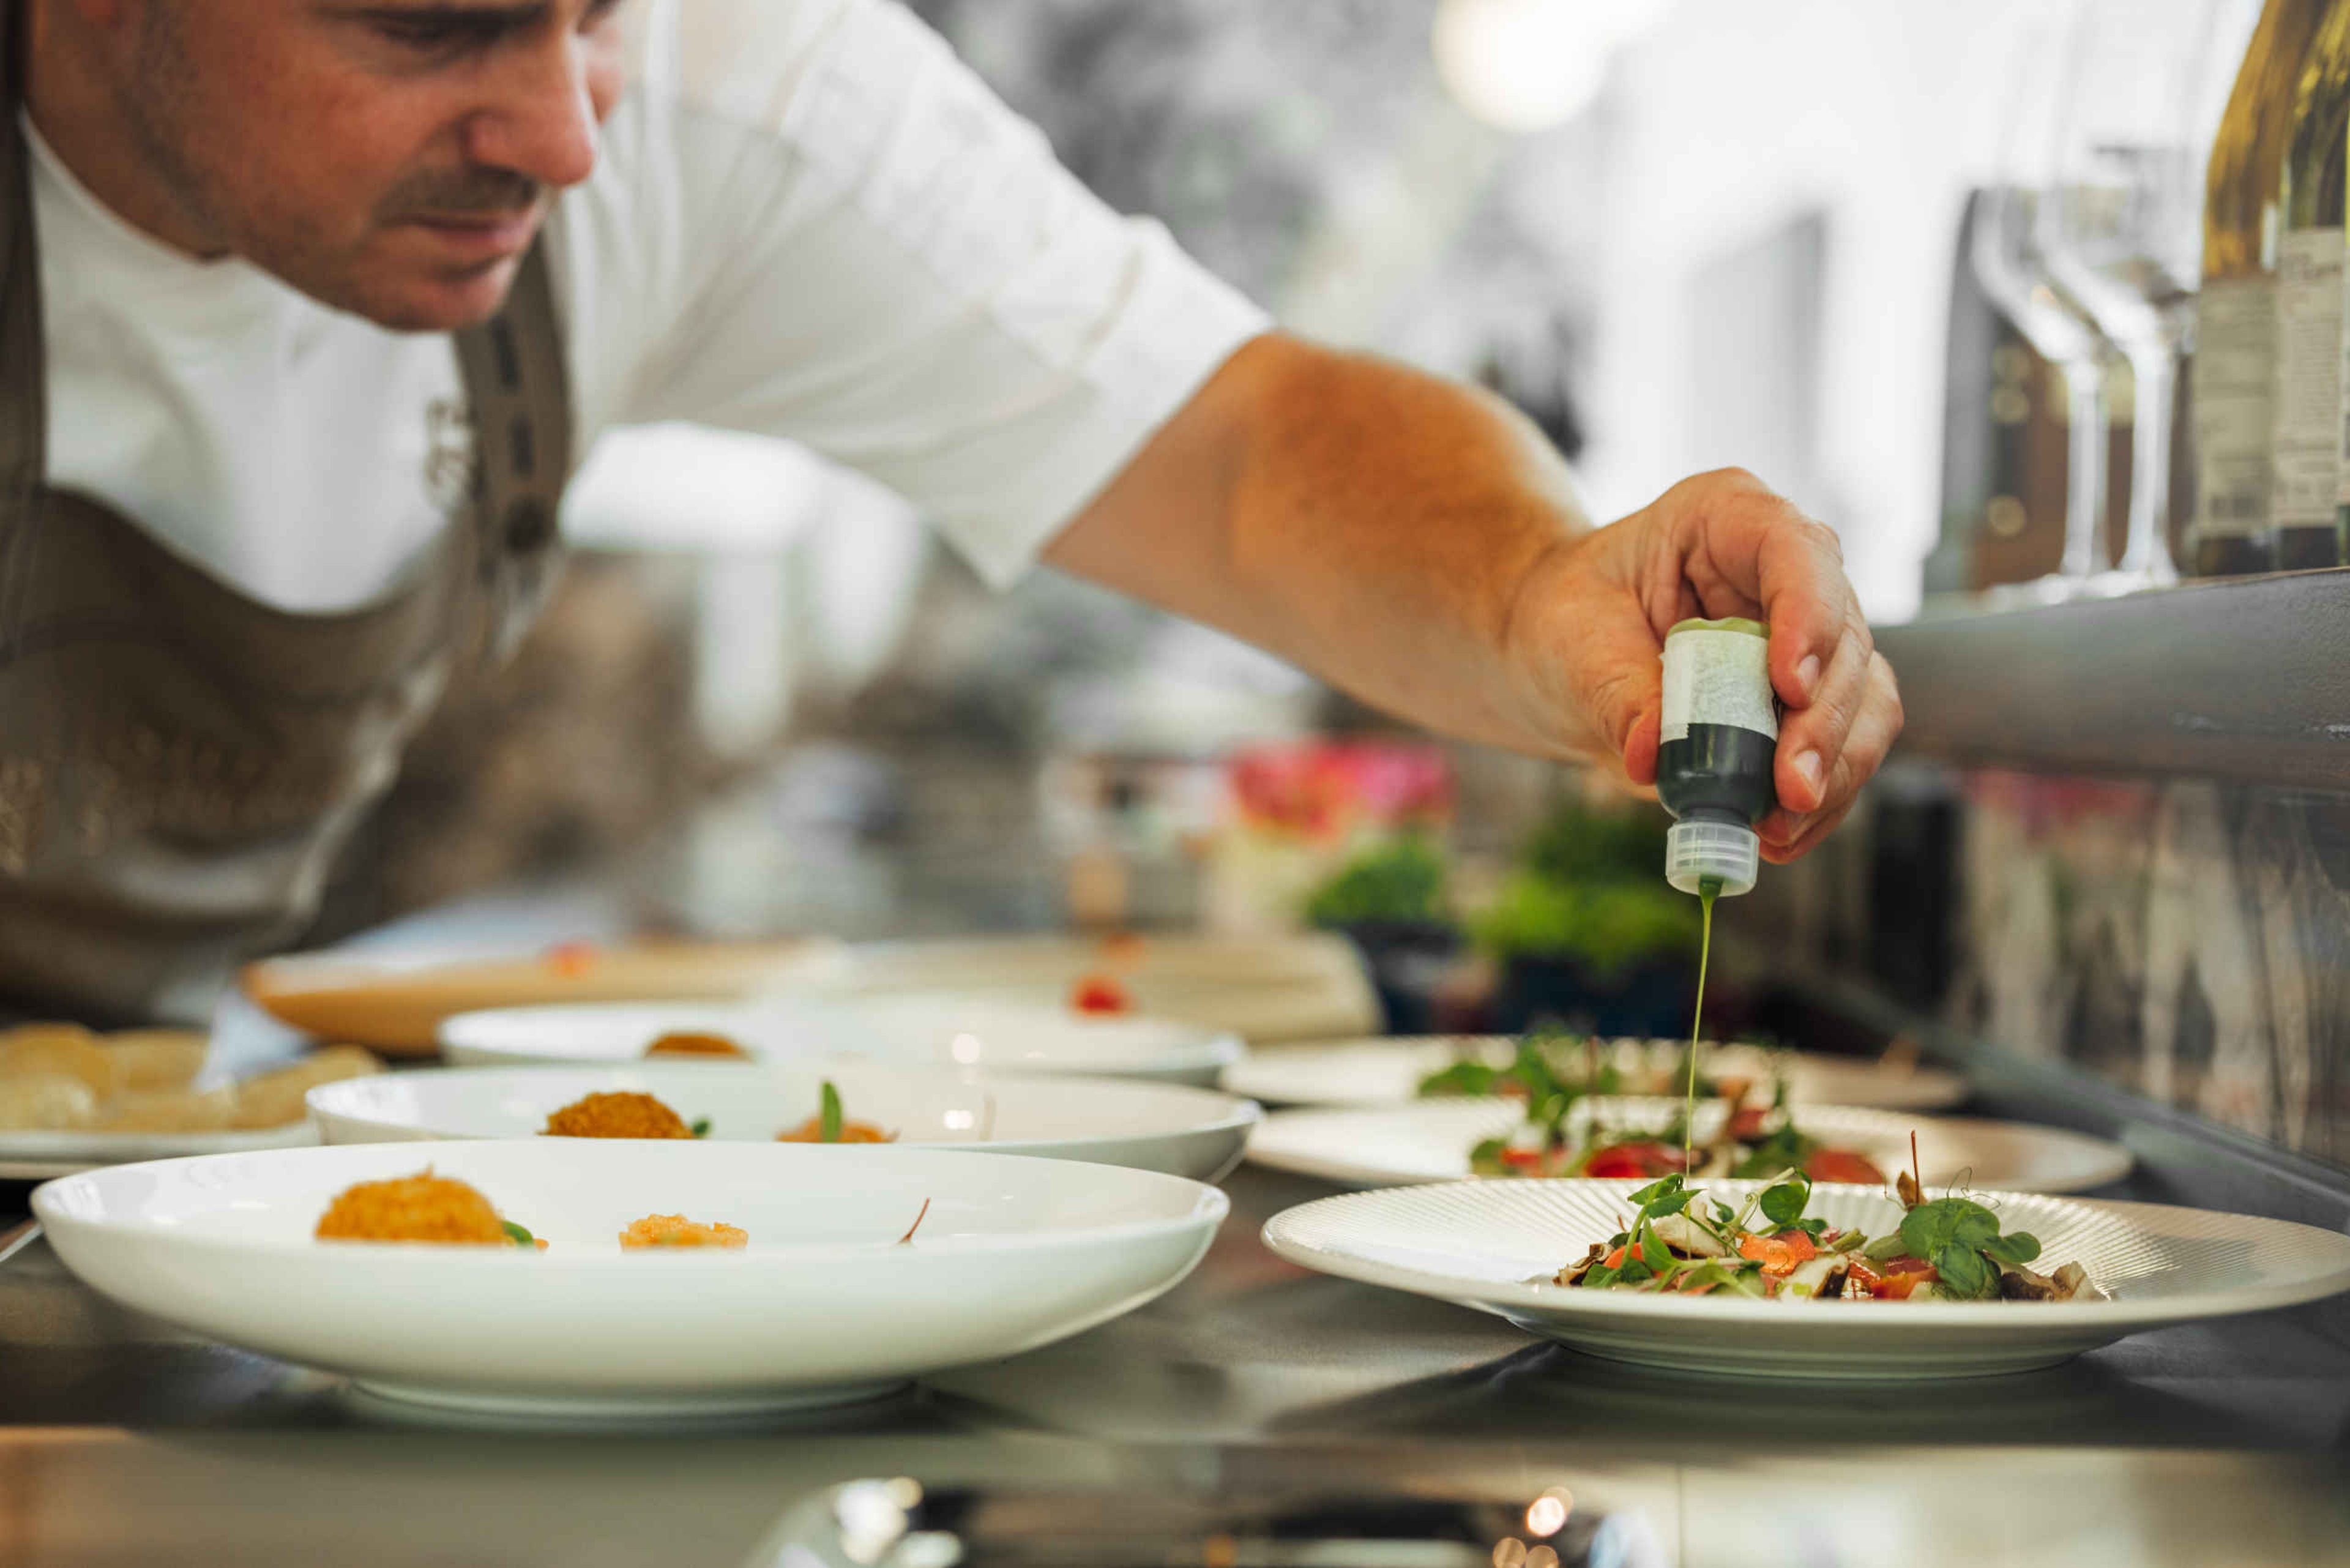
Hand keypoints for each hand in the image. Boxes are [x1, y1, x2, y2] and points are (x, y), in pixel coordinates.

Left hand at [1504, 468, 1901, 861]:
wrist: (1563, 651)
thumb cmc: (1567, 619)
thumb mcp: (1572, 644)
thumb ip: (1617, 697)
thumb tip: (1650, 762)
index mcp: (1728, 517)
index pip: (1796, 550)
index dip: (1808, 615)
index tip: (1790, 685)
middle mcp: (1786, 568)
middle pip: (1845, 637)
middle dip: (1824, 721)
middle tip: (1789, 788)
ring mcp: (1811, 634)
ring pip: (1864, 699)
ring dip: (1833, 770)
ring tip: (1779, 829)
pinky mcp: (1813, 698)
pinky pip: (1846, 747)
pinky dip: (1821, 798)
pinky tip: (1780, 837)